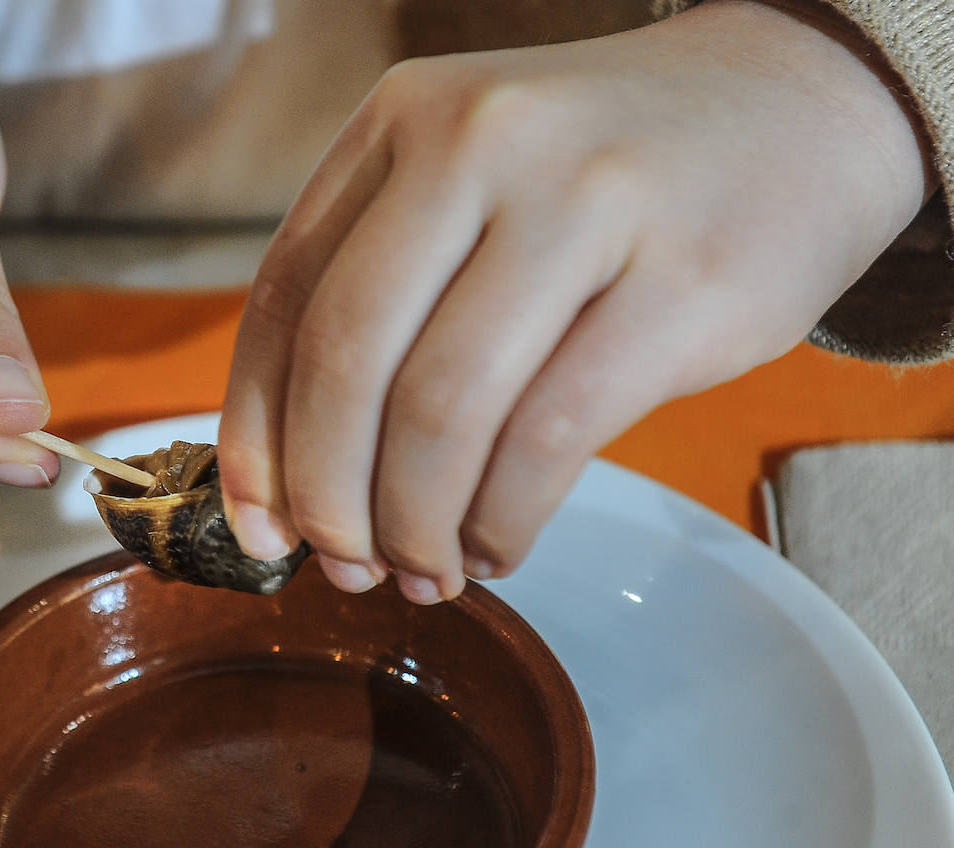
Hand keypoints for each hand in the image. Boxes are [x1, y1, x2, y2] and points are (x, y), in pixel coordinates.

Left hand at [219, 0, 930, 602]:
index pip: (287, 298)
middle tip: (343, 566)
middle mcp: (479, 143)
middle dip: (329, 497)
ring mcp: (583, 204)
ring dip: (415, 525)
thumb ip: (383, 293)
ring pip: (444, 411)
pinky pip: (548, 438)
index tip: (255, 525)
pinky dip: (501, 519)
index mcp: (404, 121)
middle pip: (349, 364)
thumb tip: (299, 482)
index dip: (255, 434)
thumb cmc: (610, 172)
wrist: (797, 106)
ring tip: (424, 569)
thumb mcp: (472, 181)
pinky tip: (493, 545)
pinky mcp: (679, 283)